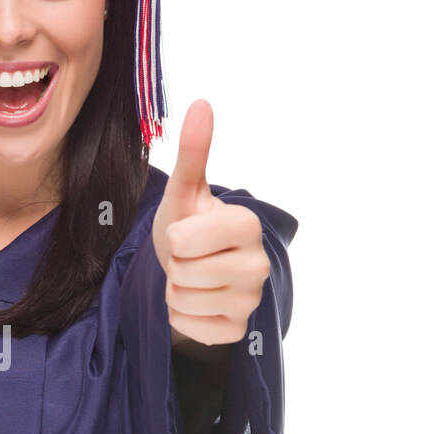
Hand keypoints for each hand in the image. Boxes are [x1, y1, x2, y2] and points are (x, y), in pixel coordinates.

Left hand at [152, 100, 269, 347]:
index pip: (184, 241)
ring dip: (176, 292)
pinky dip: (183, 319)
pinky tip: (197, 304)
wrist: (192, 272)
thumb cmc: (188, 228)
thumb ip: (193, 152)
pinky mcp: (238, 330)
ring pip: (185, 301)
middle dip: (175, 267)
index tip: (188, 235)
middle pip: (184, 273)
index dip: (175, 239)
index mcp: (247, 225)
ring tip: (191, 279)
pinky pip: (192, 328)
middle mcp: (258, 264)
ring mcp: (251, 300)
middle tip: (188, 259)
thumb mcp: (184, 192)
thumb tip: (200, 103)